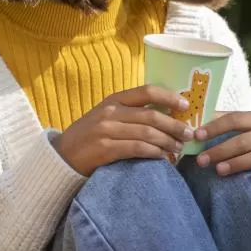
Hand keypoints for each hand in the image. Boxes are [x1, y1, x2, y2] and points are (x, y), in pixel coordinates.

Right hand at [52, 85, 193, 175]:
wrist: (61, 156)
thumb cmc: (89, 137)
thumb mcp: (106, 117)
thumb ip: (129, 113)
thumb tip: (165, 115)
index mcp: (113, 100)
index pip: (146, 91)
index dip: (169, 96)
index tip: (185, 105)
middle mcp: (110, 112)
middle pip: (152, 115)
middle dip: (175, 125)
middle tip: (189, 134)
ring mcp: (107, 130)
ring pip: (148, 133)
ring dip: (168, 142)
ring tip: (179, 150)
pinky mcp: (105, 149)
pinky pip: (138, 149)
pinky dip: (155, 154)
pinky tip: (163, 159)